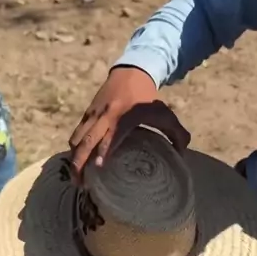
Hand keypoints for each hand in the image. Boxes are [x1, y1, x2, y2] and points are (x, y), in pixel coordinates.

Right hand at [69, 66, 189, 178]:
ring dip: (74, 159)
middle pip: (87, 141)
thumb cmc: (148, 96)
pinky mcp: (87, 114)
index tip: (98, 167)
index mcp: (124, 117)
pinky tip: (76, 162)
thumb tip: (182, 154)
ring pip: (77, 139)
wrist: (130, 71)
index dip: (103, 151)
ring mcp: (93, 115)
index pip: (110, 136)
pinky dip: (74, 149)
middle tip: (80, 184)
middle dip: (80, 163)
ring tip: (76, 178)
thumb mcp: (164, 113)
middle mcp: (105, 117)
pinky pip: (77, 133)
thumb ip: (177, 133)